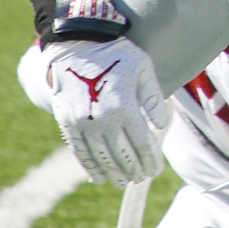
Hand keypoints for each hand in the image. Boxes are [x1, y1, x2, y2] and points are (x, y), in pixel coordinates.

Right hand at [44, 37, 169, 186]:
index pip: (141, 144)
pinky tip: (97, 177)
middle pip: (122, 155)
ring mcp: (83, 124)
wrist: (76, 46)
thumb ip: (152, 97)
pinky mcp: (68, 123)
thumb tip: (161, 125)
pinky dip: (89, 166)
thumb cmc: (116, 54)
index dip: (150, 160)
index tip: (156, 170)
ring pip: (101, 157)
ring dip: (113, 172)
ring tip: (123, 181)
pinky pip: (79, 151)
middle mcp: (103, 120)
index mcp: (125, 107)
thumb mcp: (143, 68)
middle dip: (134, 169)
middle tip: (142, 177)